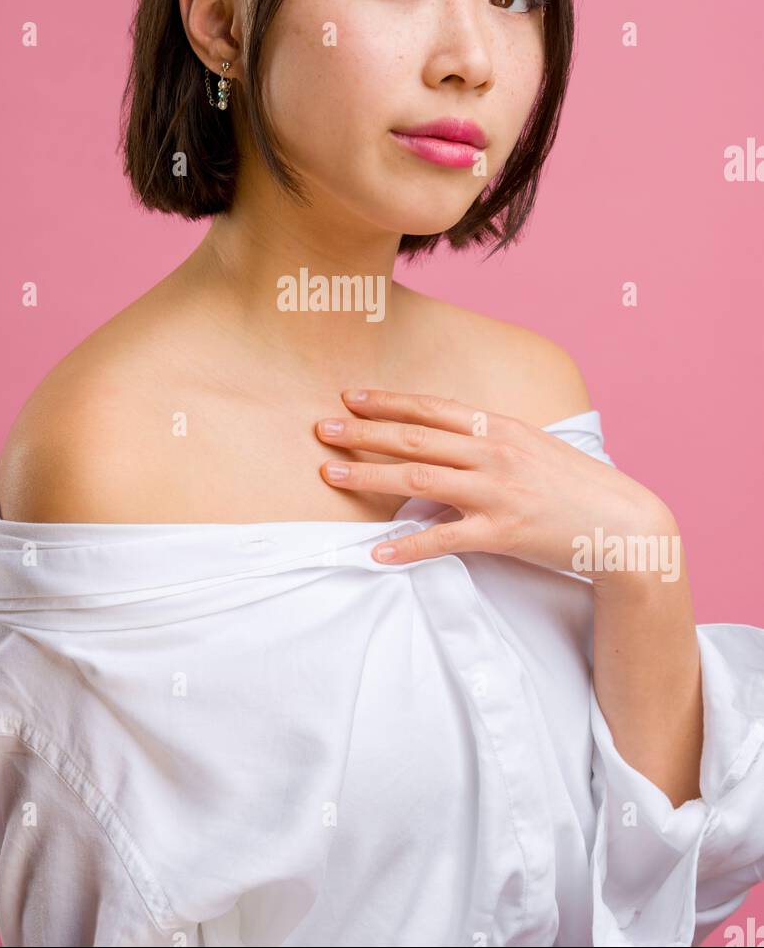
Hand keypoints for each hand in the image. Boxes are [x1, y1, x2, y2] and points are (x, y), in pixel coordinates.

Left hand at [315, 387, 675, 575]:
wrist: (625, 524)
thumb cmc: (576, 487)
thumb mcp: (534, 449)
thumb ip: (490, 443)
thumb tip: (446, 441)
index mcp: (502, 428)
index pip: (433, 408)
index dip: (389, 401)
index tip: (350, 396)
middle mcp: (495, 453)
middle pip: (416, 438)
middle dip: (364, 432)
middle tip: (322, 429)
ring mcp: (497, 492)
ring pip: (419, 479)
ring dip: (369, 477)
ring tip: (331, 477)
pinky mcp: (503, 532)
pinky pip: (443, 539)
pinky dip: (406, 545)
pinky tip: (376, 551)